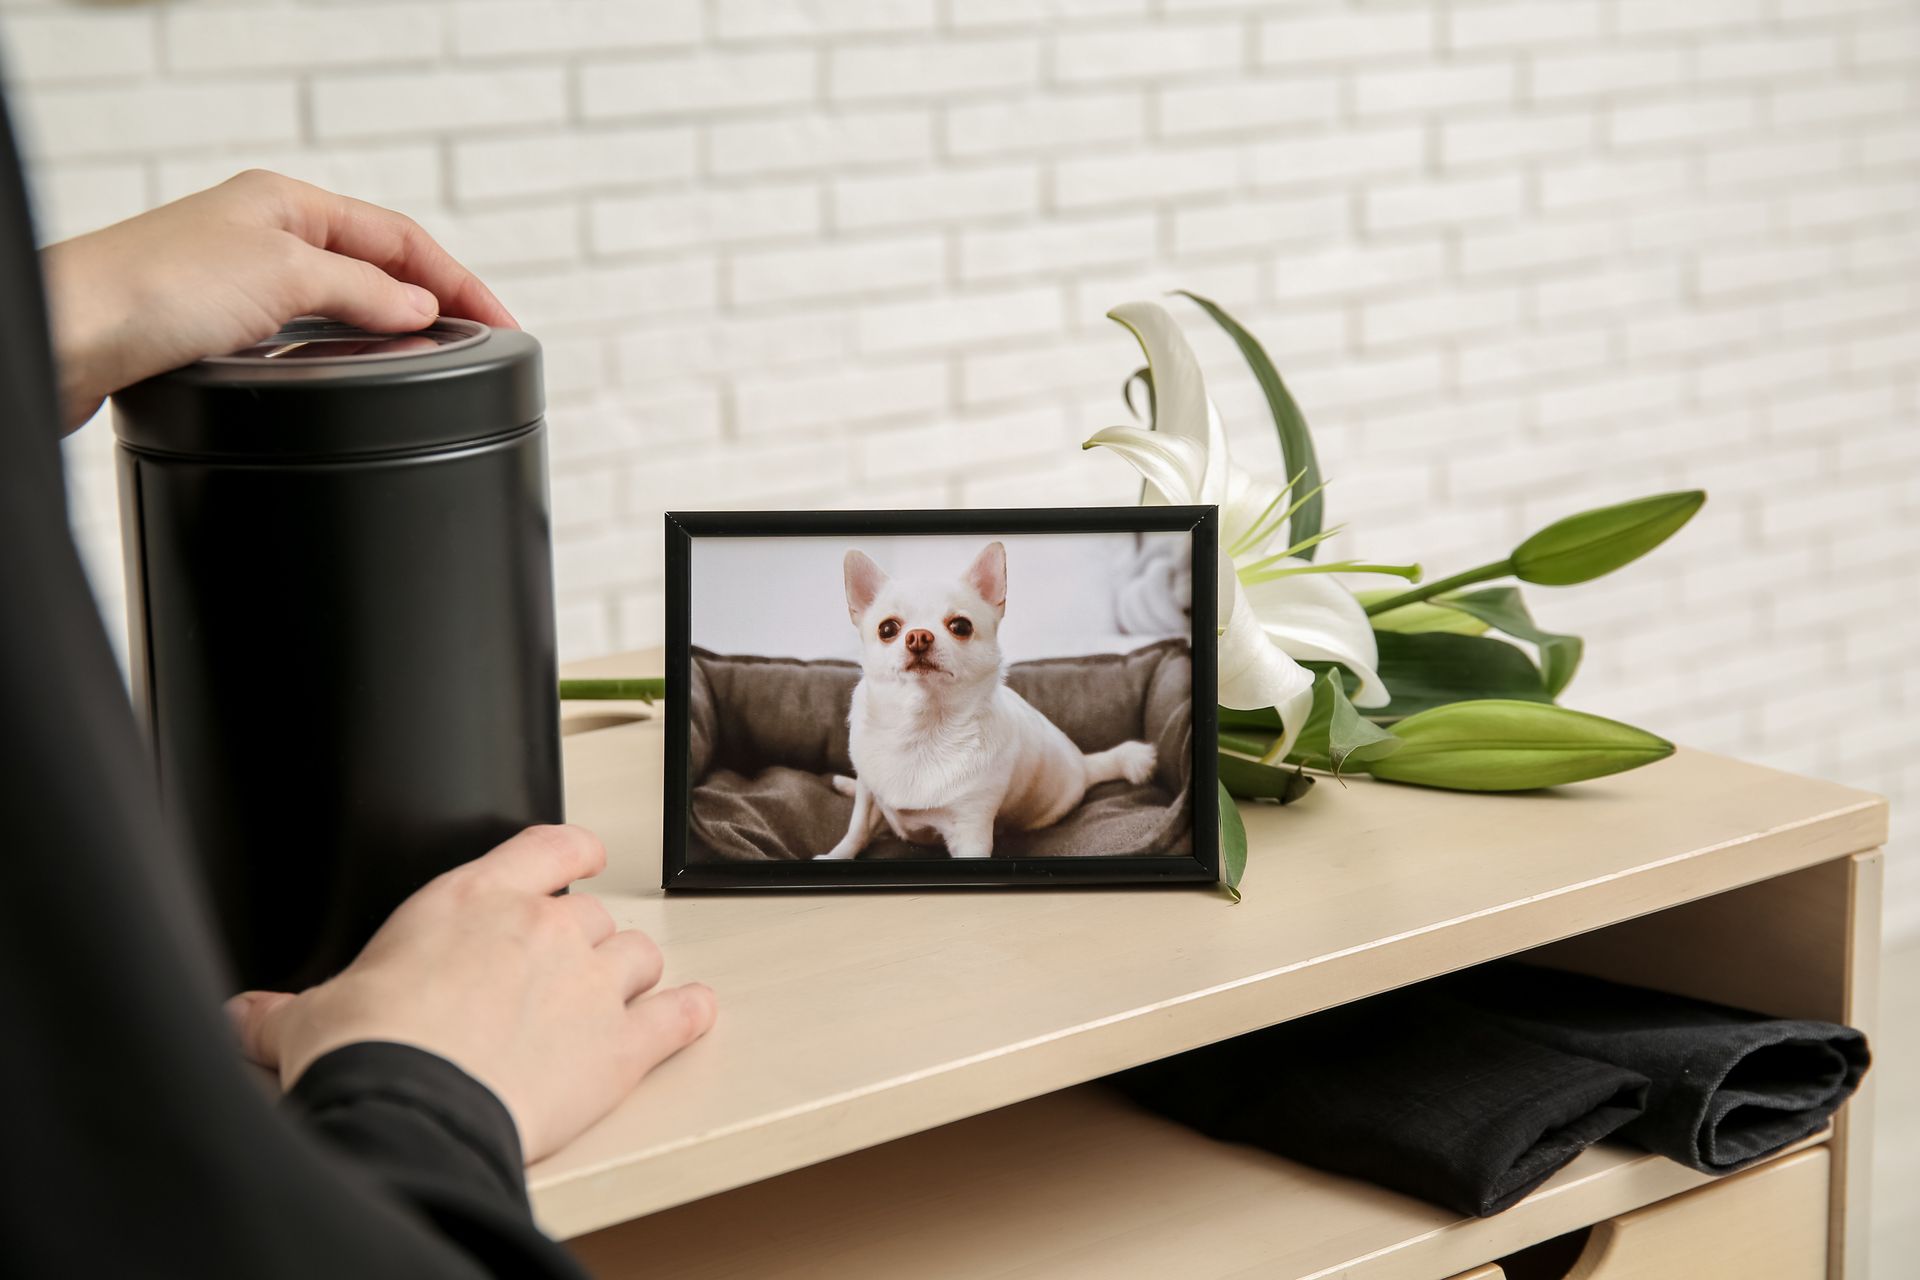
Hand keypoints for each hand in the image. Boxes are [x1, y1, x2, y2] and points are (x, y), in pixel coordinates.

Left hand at [38, 169, 515, 429]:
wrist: (67, 337)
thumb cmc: (151, 288)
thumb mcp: (283, 275)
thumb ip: (361, 290)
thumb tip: (420, 310)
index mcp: (286, 203)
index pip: (400, 238)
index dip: (459, 281)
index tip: (505, 324)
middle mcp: (265, 237)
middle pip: (377, 268)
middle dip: (434, 301)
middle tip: (482, 344)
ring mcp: (242, 286)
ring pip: (343, 305)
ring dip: (391, 329)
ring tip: (435, 361)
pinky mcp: (220, 333)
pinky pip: (308, 337)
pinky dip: (347, 352)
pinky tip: (359, 375)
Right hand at [225, 825, 714, 1163]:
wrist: (416, 1107)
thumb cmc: (370, 1053)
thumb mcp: (309, 1020)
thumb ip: (282, 1012)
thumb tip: (242, 1017)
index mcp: (472, 901)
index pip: (546, 847)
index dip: (572, 850)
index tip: (581, 857)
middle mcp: (542, 929)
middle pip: (590, 915)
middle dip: (581, 940)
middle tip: (563, 971)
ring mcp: (589, 983)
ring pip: (637, 956)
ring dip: (630, 974)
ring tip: (614, 997)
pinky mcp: (622, 1044)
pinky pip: (675, 1015)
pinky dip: (689, 1014)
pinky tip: (694, 1013)